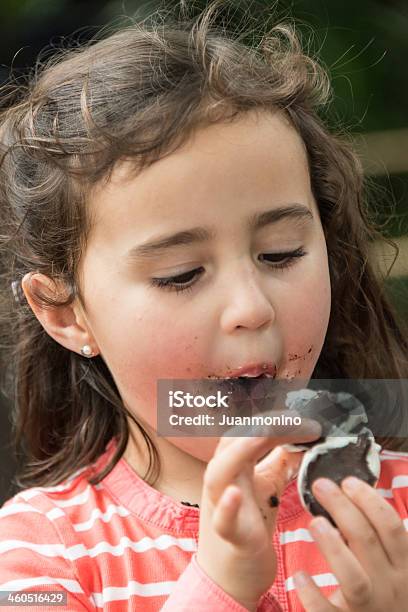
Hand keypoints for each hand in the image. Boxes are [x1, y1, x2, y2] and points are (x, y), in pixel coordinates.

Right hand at [196, 414, 321, 610]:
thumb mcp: (267, 485)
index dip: (275, 420)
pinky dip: (226, 507)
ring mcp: (220, 506)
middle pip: (233, 442)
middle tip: (299, 420)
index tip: (306, 417)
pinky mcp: (229, 536)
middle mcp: (223, 480)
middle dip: (264, 426)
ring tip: (267, 434)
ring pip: (219, 472)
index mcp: (233, 465)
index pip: (248, 430)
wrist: (232, 574)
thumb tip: (303, 439)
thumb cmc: (250, 524)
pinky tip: (236, 494)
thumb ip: (280, 460)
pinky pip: (222, 520)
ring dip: (242, 450)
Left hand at [293, 476, 407, 610]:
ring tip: (314, 522)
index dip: (370, 500)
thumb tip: (346, 493)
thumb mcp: (391, 564)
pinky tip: (299, 576)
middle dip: (343, 508)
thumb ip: (375, 537)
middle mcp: (391, 586)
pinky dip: (313, 594)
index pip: (391, 526)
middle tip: (321, 486)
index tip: (347, 481)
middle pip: (367, 541)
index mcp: (404, 566)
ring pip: (353, 576)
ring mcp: (370, 608)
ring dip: (333, 546)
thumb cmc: (383, 592)